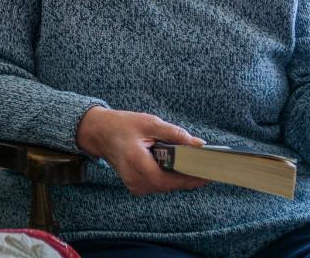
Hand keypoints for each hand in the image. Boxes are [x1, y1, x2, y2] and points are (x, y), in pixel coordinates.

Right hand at [74, 106, 208, 195]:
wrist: (100, 133)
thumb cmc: (123, 125)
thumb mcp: (150, 123)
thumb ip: (175, 134)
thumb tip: (199, 145)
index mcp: (135, 161)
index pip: (166, 179)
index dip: (188, 178)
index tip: (208, 173)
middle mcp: (133, 178)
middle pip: (169, 185)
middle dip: (190, 177)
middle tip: (209, 168)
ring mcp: (134, 185)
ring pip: (165, 187)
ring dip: (181, 177)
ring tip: (197, 166)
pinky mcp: (136, 186)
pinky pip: (159, 185)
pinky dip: (171, 177)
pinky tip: (180, 167)